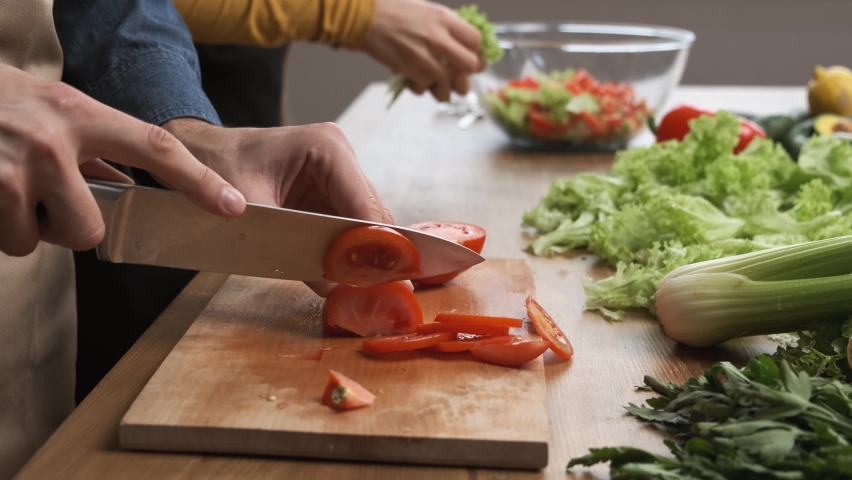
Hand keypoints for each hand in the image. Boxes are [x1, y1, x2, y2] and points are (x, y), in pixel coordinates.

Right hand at [0, 65, 245, 256]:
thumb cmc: (1, 102)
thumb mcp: (55, 107)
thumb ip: (95, 146)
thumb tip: (129, 186)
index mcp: (81, 113)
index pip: (157, 148)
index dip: (199, 181)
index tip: (234, 207)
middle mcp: (52, 141)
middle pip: (92, 231)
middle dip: (72, 230)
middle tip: (47, 202)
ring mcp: (12, 170)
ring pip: (41, 242)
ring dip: (26, 228)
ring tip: (7, 190)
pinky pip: (7, 242)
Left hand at [161, 118, 404, 295]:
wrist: (200, 153)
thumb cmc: (218, 167)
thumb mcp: (253, 211)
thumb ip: (292, 247)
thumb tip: (330, 285)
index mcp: (327, 148)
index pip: (364, 203)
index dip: (376, 241)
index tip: (376, 277)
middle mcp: (341, 157)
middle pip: (372, 213)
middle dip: (372, 250)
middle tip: (371, 288)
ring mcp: (338, 174)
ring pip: (365, 221)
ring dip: (360, 251)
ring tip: (358, 283)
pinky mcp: (329, 191)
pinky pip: (347, 224)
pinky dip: (346, 247)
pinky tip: (342, 271)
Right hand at [362, 0, 482, 101]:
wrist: (366, 18)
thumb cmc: (396, 10)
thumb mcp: (427, 9)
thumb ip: (447, 26)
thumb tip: (464, 44)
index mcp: (444, 19)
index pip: (476, 40)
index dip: (477, 52)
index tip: (473, 57)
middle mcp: (437, 38)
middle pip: (469, 65)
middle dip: (467, 73)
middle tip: (462, 76)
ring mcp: (422, 56)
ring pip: (447, 82)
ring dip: (446, 88)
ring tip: (443, 89)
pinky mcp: (407, 69)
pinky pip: (425, 87)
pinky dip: (424, 88)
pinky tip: (421, 84)